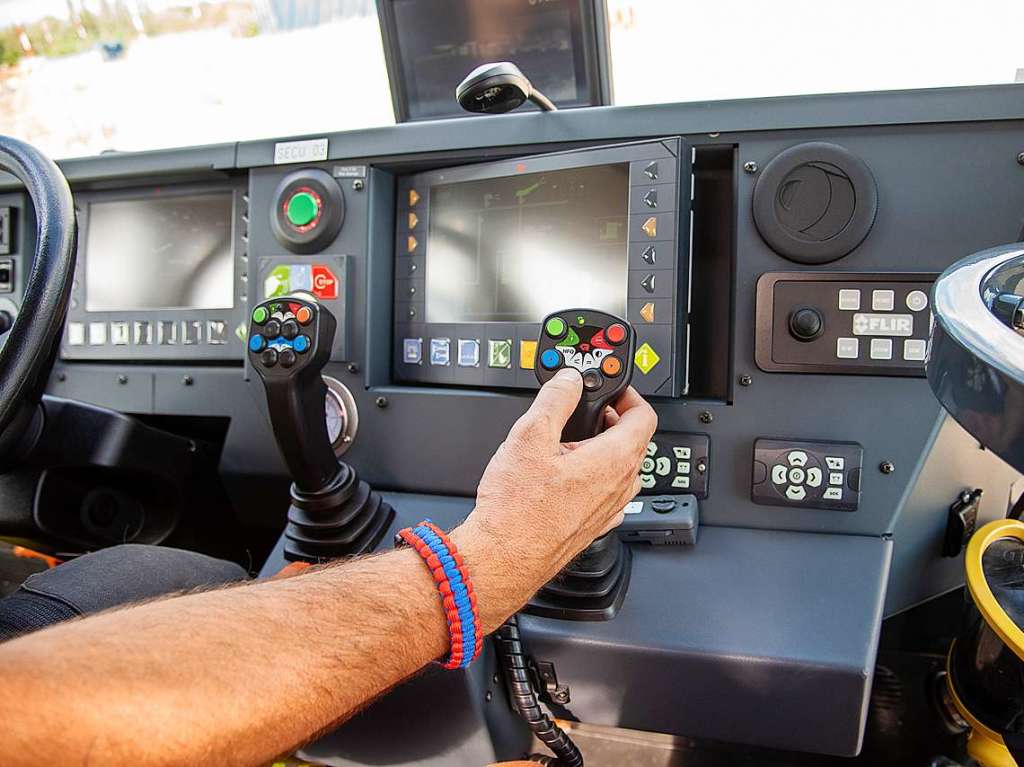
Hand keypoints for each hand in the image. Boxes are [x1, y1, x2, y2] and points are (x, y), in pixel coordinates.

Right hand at [454, 368, 656, 623]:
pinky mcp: (593, 526)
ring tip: (569, 442)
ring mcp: (608, 510)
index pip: (643, 416)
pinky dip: (594, 476)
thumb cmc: (516, 509)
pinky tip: (563, 476)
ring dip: (603, 448)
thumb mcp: (529, 436)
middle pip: (634, 441)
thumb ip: (555, 400)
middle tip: (586, 410)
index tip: (610, 389)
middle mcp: (619, 487)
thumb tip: (568, 380)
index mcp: (614, 460)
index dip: (628, 395)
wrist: (503, 559)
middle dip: (612, 419)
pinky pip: (605, 492)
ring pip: (621, 468)